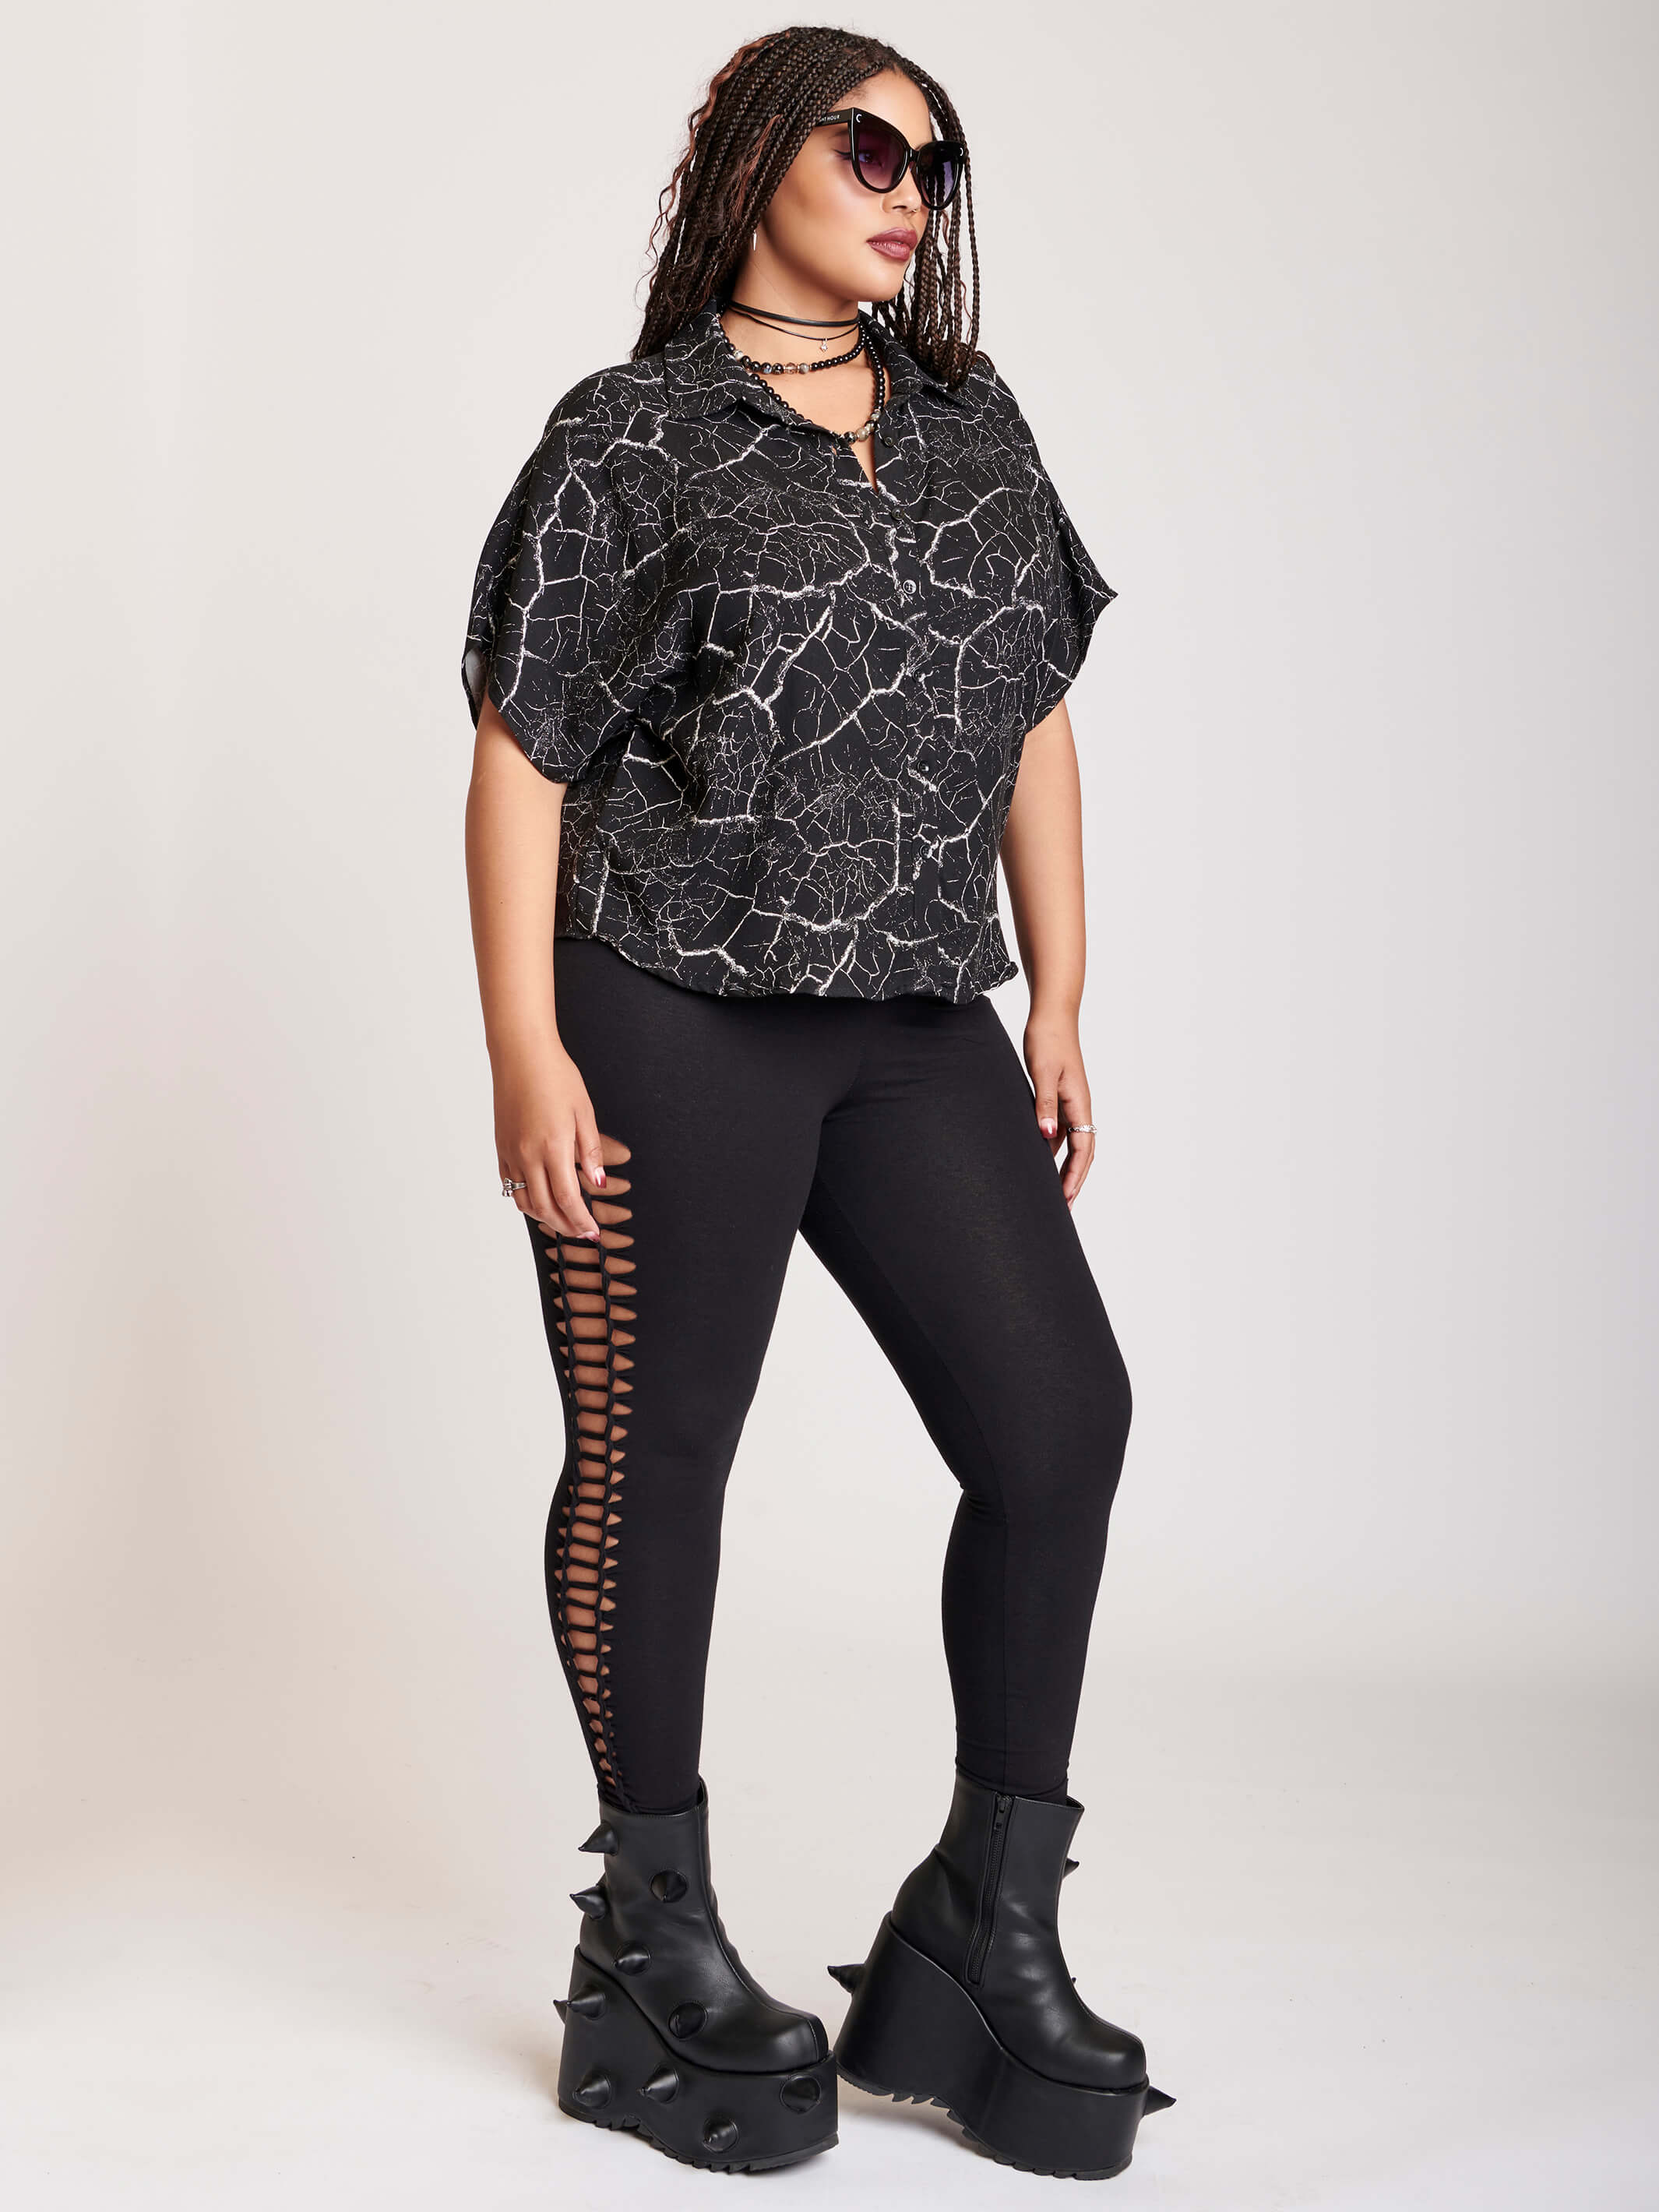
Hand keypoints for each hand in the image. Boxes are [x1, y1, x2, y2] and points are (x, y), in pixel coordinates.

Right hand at [493, 1032, 615, 1240]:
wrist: (521, 1054)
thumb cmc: (556, 1076)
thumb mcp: (584, 1112)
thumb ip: (590, 1152)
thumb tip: (598, 1183)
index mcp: (553, 1147)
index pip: (568, 1199)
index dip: (581, 1220)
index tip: (592, 1231)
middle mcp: (527, 1155)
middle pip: (545, 1207)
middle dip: (565, 1226)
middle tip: (582, 1232)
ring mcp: (510, 1152)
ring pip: (524, 1200)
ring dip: (544, 1217)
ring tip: (563, 1221)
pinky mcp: (501, 1146)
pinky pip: (511, 1184)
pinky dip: (525, 1199)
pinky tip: (540, 1200)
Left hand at [1024, 1009, 1094, 1207]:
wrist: (1052, 1015)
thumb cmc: (1048, 1040)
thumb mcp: (1043, 1072)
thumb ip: (1044, 1104)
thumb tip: (1047, 1135)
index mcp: (1079, 1103)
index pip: (1082, 1149)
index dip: (1075, 1176)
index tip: (1066, 1200)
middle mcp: (1078, 1107)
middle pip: (1081, 1153)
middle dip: (1073, 1181)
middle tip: (1062, 1208)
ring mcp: (1069, 1103)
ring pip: (1070, 1144)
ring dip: (1062, 1168)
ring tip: (1049, 1192)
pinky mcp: (1058, 1098)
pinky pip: (1057, 1131)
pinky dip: (1051, 1149)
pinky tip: (1037, 1160)